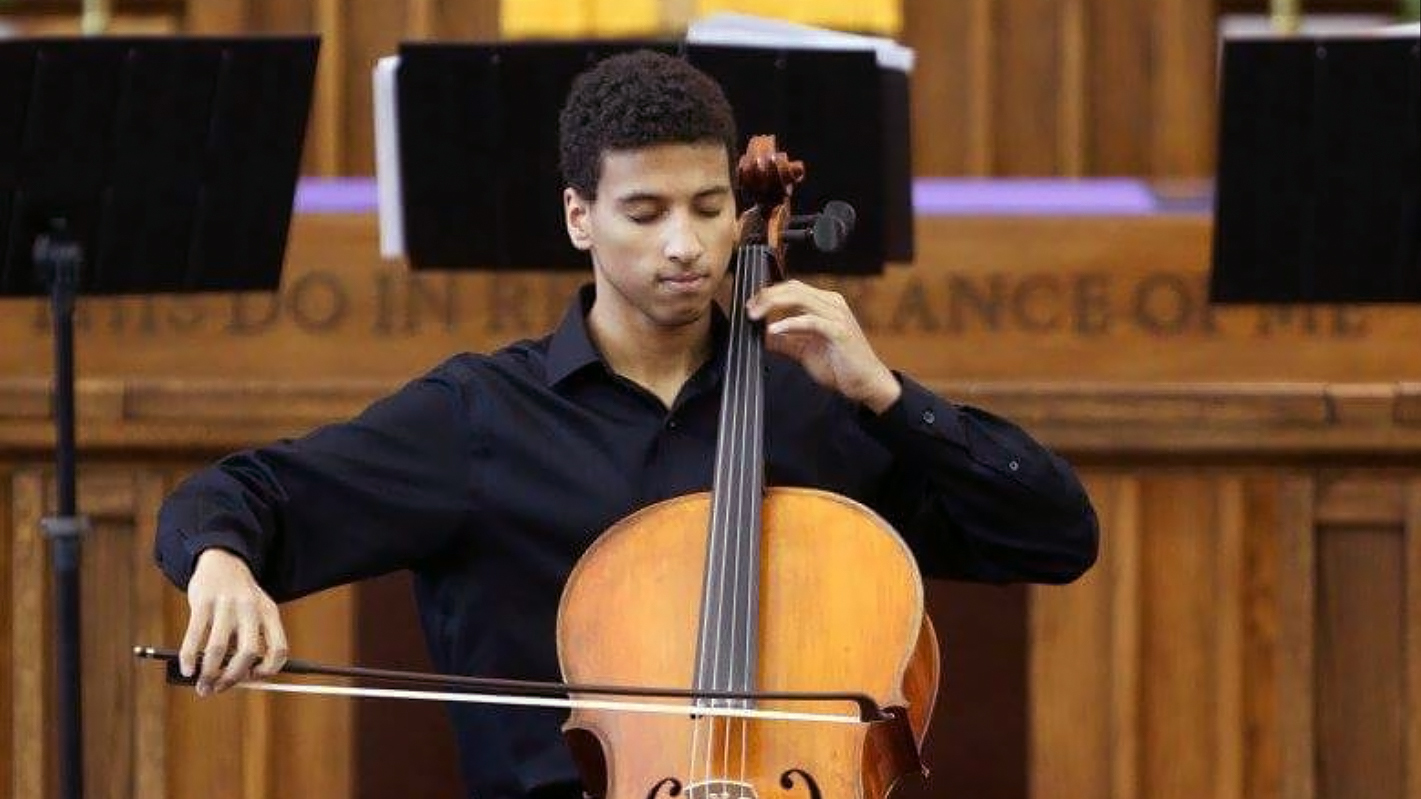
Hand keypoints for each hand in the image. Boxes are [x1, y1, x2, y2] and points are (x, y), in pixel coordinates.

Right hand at [179, 548, 288, 696]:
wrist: (222, 561)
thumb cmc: (240, 597)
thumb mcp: (257, 612)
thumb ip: (251, 642)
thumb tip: (237, 681)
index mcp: (269, 613)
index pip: (279, 649)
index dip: (269, 670)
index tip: (253, 678)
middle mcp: (251, 608)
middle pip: (248, 653)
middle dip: (233, 677)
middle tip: (220, 688)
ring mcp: (226, 604)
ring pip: (218, 649)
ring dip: (209, 673)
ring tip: (202, 684)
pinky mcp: (202, 602)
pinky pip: (194, 636)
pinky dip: (189, 657)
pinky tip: (187, 669)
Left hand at [746, 280, 900, 412]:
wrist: (866, 383)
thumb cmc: (839, 365)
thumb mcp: (803, 351)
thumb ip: (784, 341)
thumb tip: (760, 336)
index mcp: (824, 303)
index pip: (791, 288)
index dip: (767, 294)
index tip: (749, 307)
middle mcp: (831, 303)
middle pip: (793, 288)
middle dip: (766, 296)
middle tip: (748, 310)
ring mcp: (837, 315)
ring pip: (800, 298)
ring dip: (773, 304)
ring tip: (756, 315)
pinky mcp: (839, 331)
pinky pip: (811, 321)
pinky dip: (790, 323)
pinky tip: (774, 329)